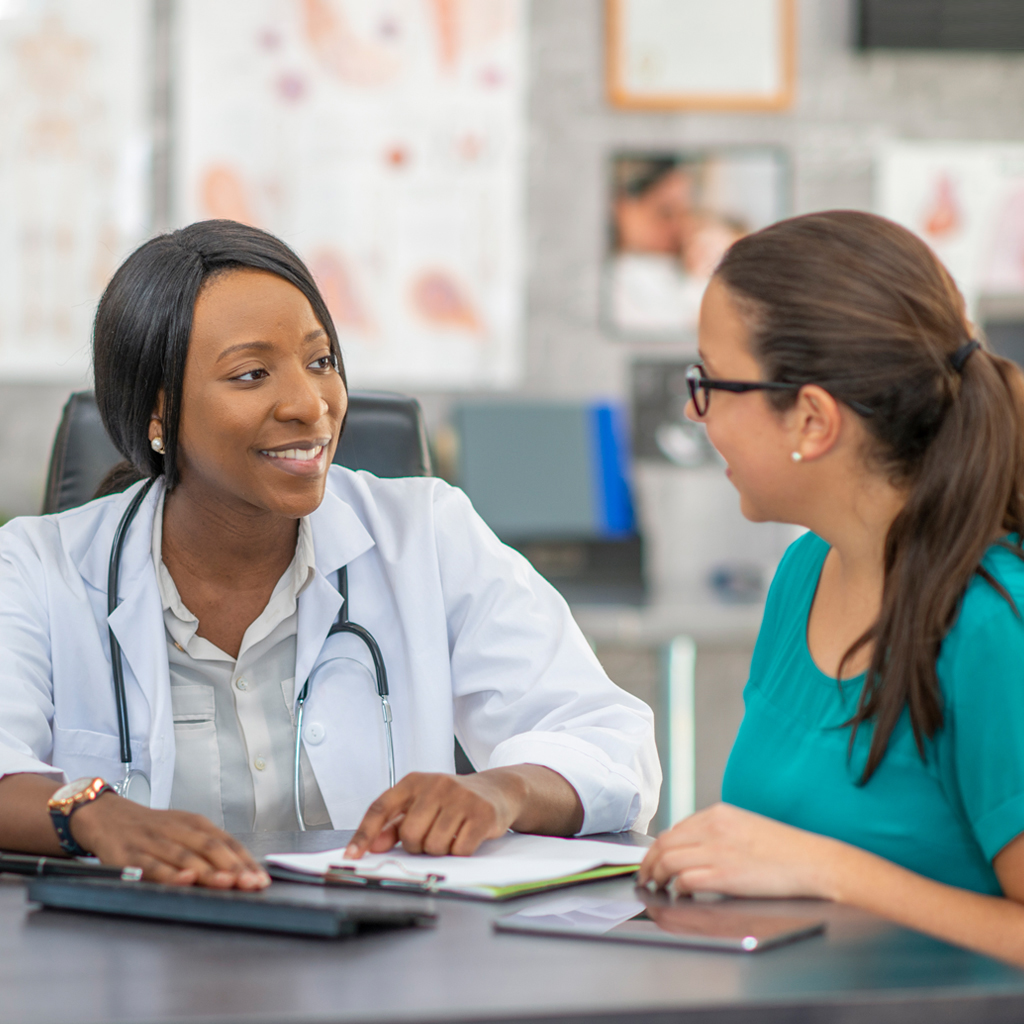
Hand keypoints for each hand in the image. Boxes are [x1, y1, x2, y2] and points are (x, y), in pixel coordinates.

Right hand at [71, 793, 269, 888]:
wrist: (106, 816)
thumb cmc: (151, 830)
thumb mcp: (182, 831)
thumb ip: (206, 848)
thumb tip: (240, 871)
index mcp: (194, 823)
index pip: (226, 841)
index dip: (245, 860)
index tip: (261, 878)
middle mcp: (177, 829)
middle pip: (210, 846)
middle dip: (233, 866)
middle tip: (251, 883)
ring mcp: (153, 841)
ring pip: (184, 855)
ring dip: (207, 871)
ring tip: (227, 883)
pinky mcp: (129, 854)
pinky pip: (151, 865)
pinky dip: (169, 873)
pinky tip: (184, 879)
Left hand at [344, 771, 520, 858]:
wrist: (496, 790)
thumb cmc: (453, 800)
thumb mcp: (421, 804)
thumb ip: (394, 824)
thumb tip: (371, 845)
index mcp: (415, 781)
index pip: (381, 808)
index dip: (364, 834)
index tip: (353, 856)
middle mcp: (436, 785)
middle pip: (410, 834)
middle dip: (417, 845)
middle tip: (430, 837)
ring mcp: (460, 798)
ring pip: (434, 845)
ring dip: (440, 849)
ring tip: (450, 835)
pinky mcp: (481, 813)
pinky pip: (459, 850)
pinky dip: (460, 851)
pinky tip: (465, 837)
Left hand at [638, 802, 838, 898]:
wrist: (814, 862)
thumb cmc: (786, 850)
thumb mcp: (745, 826)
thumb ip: (718, 832)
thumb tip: (693, 848)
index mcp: (718, 814)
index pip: (674, 828)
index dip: (659, 848)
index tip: (654, 860)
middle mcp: (713, 827)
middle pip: (664, 843)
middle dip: (649, 862)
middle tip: (645, 876)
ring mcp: (717, 850)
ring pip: (668, 860)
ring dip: (656, 876)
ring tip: (655, 887)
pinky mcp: (723, 874)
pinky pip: (685, 880)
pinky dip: (676, 888)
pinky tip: (678, 896)